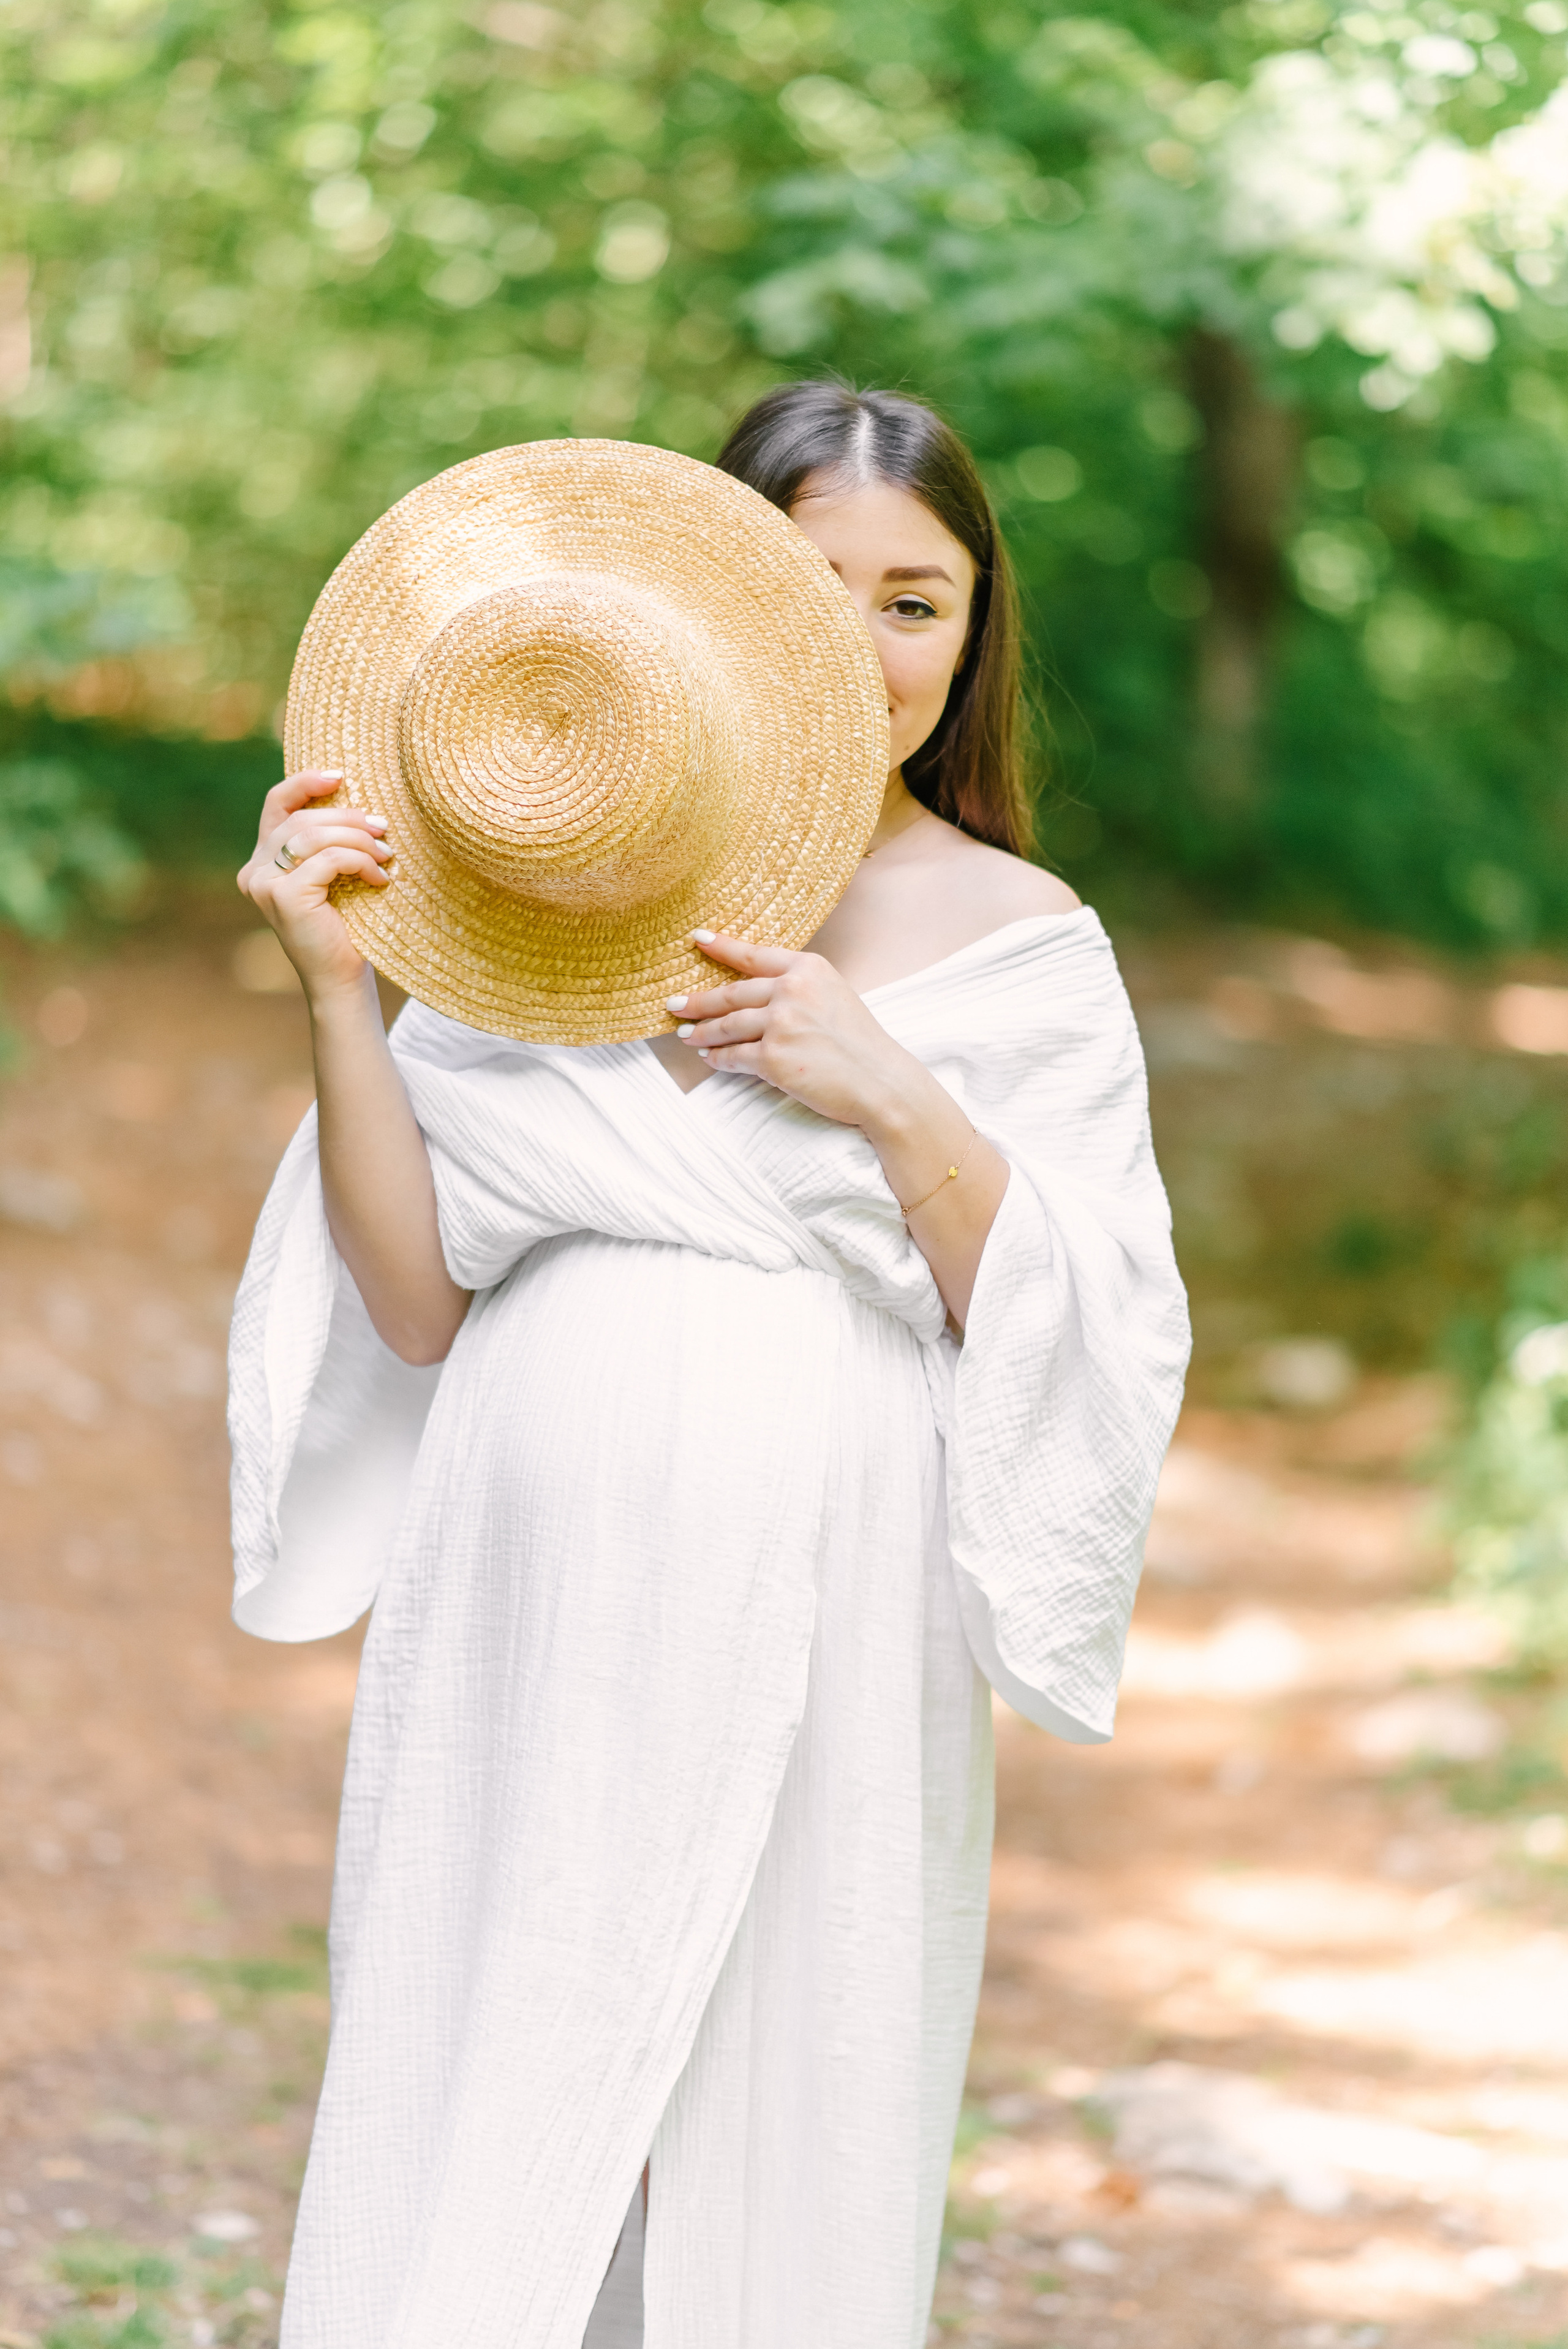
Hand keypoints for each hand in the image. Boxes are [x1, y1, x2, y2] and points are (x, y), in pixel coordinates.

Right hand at [238, 770, 392, 1001]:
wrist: (342, 982)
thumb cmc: (346, 930)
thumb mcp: (333, 878)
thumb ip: (327, 844)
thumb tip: (358, 801)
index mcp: (262, 862)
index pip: (276, 806)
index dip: (305, 783)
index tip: (340, 776)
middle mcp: (255, 871)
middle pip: (302, 820)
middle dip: (348, 818)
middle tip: (383, 827)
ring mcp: (264, 884)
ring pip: (315, 836)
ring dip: (358, 840)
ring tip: (386, 854)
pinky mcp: (284, 897)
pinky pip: (329, 859)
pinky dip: (360, 862)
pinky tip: (380, 878)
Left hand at [666, 931, 916, 1130]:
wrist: (881, 1083)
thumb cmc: (862, 1044)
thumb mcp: (835, 996)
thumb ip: (800, 988)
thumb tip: (759, 994)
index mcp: (809, 969)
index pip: (754, 956)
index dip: (723, 947)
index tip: (698, 939)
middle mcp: (792, 990)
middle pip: (732, 993)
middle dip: (698, 1000)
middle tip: (673, 1003)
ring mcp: (780, 1023)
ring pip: (727, 1026)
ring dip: (702, 1031)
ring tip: (685, 1035)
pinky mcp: (772, 1057)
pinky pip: (733, 1056)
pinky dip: (718, 1059)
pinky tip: (709, 1058)